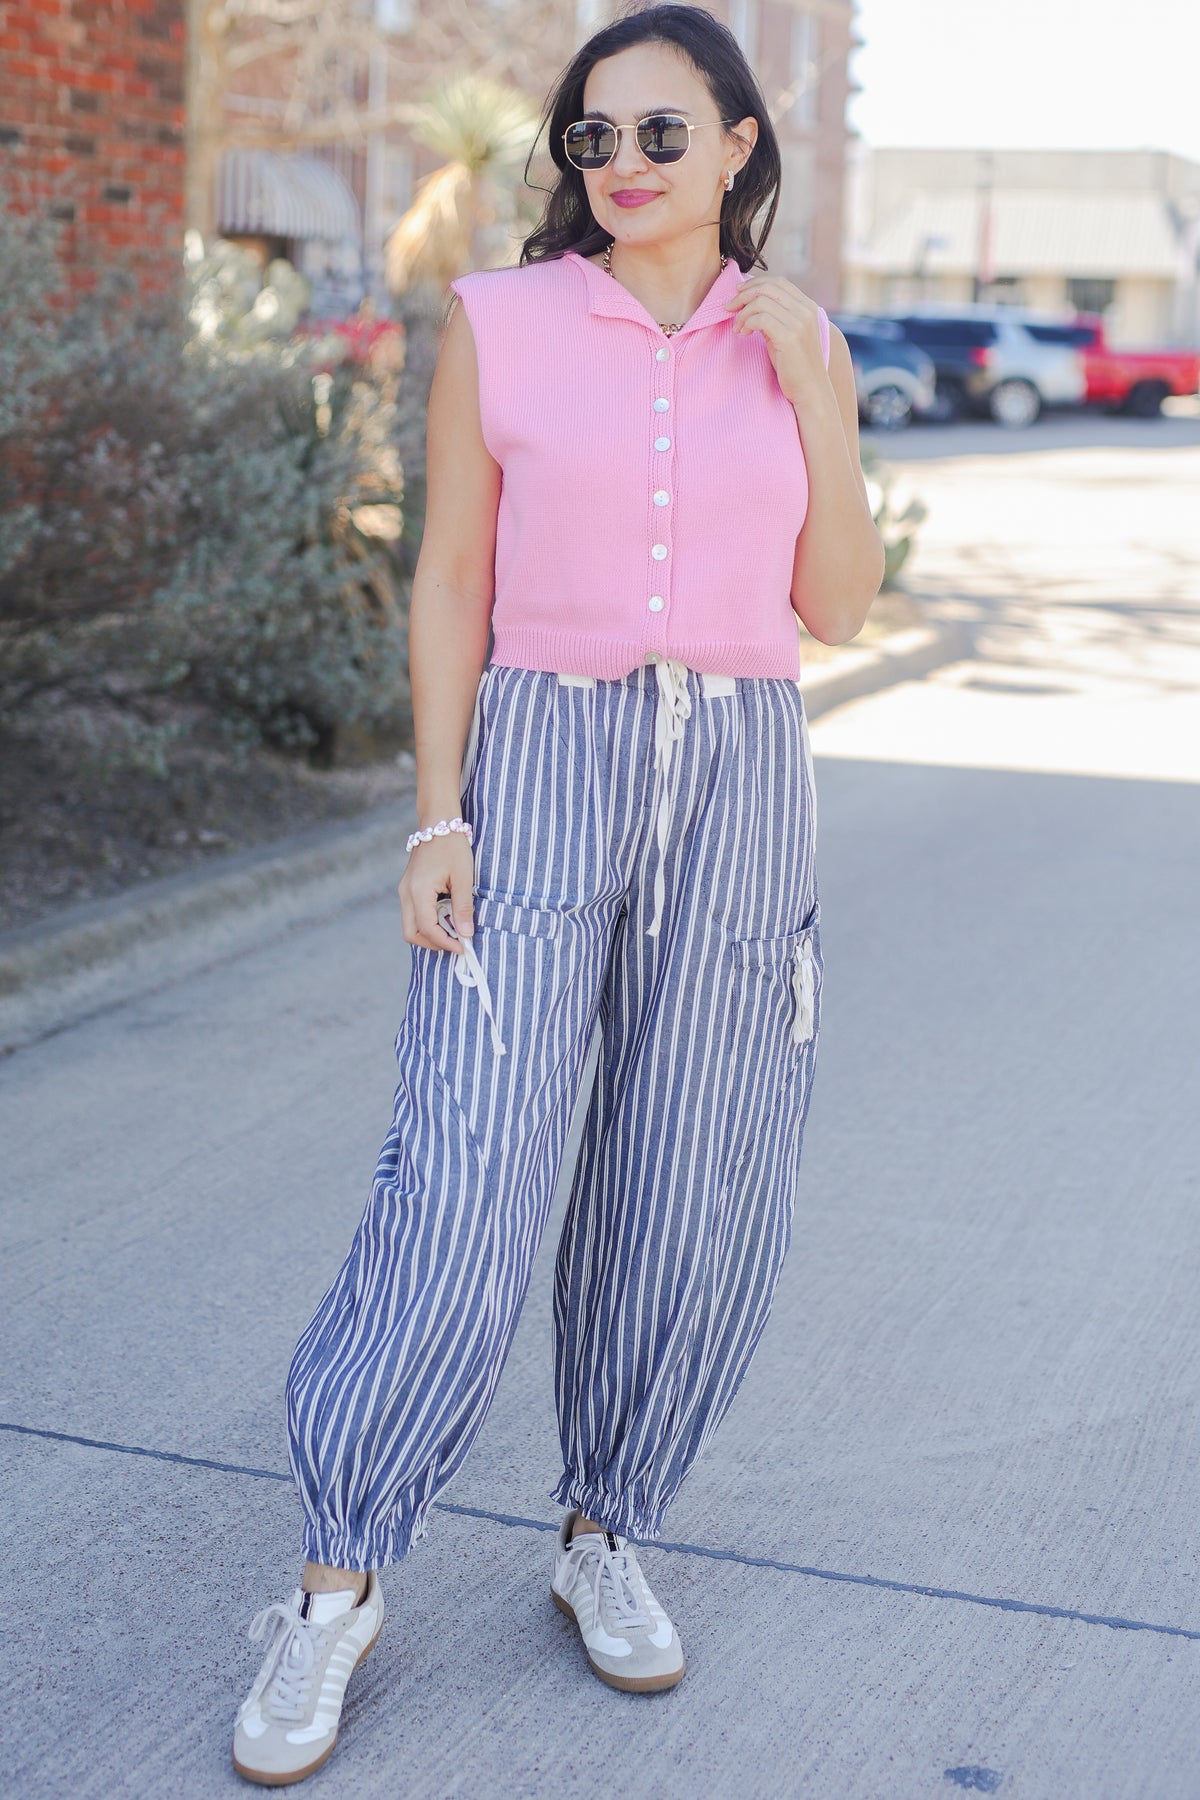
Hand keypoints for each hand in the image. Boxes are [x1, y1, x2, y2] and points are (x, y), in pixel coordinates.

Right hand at [397, 832, 474, 953]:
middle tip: (455, 943)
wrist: (438, 822)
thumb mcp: (463, 877)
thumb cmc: (453, 846)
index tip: (463, 947)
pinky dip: (428, 922)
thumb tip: (466, 934)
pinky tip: (446, 917)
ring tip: (453, 930)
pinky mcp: (408, 888)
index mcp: (418, 891)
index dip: (445, 943)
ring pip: (410, 925)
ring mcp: (404, 891)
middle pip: (411, 933)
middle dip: (433, 943)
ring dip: (430, 933)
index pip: (427, 929)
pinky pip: (413, 913)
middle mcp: (406, 893)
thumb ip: (463, 907)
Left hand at [724, 274, 825, 404]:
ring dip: (743, 313)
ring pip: (761, 302)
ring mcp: (799, 323)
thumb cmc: (794, 364)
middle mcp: (805, 311)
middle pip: (768, 288)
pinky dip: (747, 323)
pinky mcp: (789, 337)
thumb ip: (775, 316)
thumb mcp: (786, 333)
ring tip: (738, 328)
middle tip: (729, 307)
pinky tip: (743, 334)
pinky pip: (760, 318)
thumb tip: (750, 303)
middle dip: (743, 295)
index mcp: (807, 306)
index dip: (755, 283)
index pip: (779, 282)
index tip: (738, 293)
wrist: (810, 389)